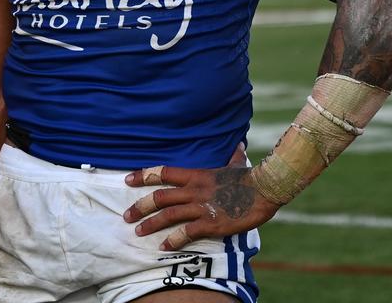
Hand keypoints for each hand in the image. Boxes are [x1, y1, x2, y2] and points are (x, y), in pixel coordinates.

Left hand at [123, 165, 278, 250]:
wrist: (265, 190)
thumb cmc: (251, 178)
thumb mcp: (237, 165)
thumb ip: (233, 157)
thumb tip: (239, 145)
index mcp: (196, 175)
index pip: (163, 172)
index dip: (143, 176)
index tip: (127, 180)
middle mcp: (194, 190)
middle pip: (160, 196)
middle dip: (140, 206)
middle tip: (126, 215)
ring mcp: (201, 207)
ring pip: (168, 215)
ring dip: (151, 224)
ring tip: (138, 231)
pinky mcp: (211, 224)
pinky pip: (186, 232)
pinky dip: (173, 240)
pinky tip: (164, 246)